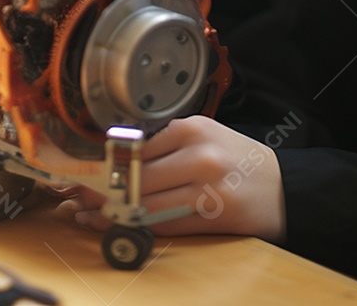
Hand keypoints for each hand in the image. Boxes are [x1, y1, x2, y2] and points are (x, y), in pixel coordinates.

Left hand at [54, 117, 286, 242]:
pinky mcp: (213, 216)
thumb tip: (115, 157)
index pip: (135, 146)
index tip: (78, 170)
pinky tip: (116, 227)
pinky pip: (165, 224)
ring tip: (85, 215)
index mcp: (191, 128)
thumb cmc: (237, 160)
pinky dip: (136, 227)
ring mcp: (206, 187)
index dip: (102, 161)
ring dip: (110, 212)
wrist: (284, 188)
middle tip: (72, 196)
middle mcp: (198, 154)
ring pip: (146, 202)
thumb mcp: (204, 136)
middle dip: (100, 189)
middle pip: (136, 175)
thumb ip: (166, 144)